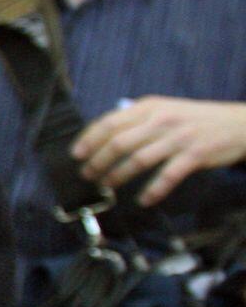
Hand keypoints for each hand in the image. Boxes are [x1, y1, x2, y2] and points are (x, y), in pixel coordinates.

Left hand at [72, 97, 245, 206]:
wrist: (239, 123)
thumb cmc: (195, 119)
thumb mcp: (165, 109)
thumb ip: (137, 119)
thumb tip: (103, 135)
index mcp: (150, 106)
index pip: (109, 122)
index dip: (89, 139)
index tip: (76, 154)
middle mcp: (161, 120)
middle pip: (118, 143)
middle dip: (97, 162)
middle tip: (88, 175)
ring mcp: (178, 138)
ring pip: (138, 160)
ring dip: (118, 176)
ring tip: (107, 186)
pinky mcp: (195, 155)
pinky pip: (167, 176)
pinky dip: (153, 190)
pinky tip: (143, 200)